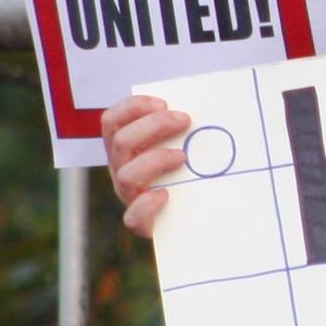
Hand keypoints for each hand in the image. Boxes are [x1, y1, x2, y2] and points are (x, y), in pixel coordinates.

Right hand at [100, 94, 190, 236]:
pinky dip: (146, 205)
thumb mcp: (188, 143)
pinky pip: (133, 217)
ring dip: (154, 160)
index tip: (163, 103)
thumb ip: (187, 127)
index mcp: (126, 147)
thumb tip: (213, 103)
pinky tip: (164, 195)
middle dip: (153, 126)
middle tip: (184, 120)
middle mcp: (122, 168)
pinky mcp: (142, 222)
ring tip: (182, 157)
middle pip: (121, 142)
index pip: (112, 121)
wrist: (202, 214)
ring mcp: (129, 195)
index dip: (132, 108)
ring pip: (126, 175)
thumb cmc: (194, 170)